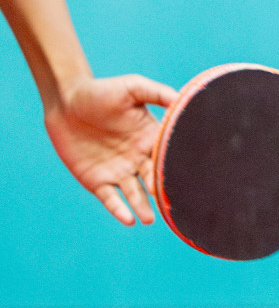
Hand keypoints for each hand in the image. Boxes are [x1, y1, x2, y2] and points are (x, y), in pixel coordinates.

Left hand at [45, 74, 178, 224]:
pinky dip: (119, 210)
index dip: (173, 167)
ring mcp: (117, 170)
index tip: (183, 178)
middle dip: (161, 192)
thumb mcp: (133, 87)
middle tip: (170, 205)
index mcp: (150, 138)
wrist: (66, 100)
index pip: (166, 156)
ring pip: (134, 194)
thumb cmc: (102, 90)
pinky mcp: (96, 180)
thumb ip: (158, 93)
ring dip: (143, 207)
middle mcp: (137, 157)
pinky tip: (128, 219)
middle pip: (153, 179)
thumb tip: (183, 99)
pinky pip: (110, 198)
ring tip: (149, 219)